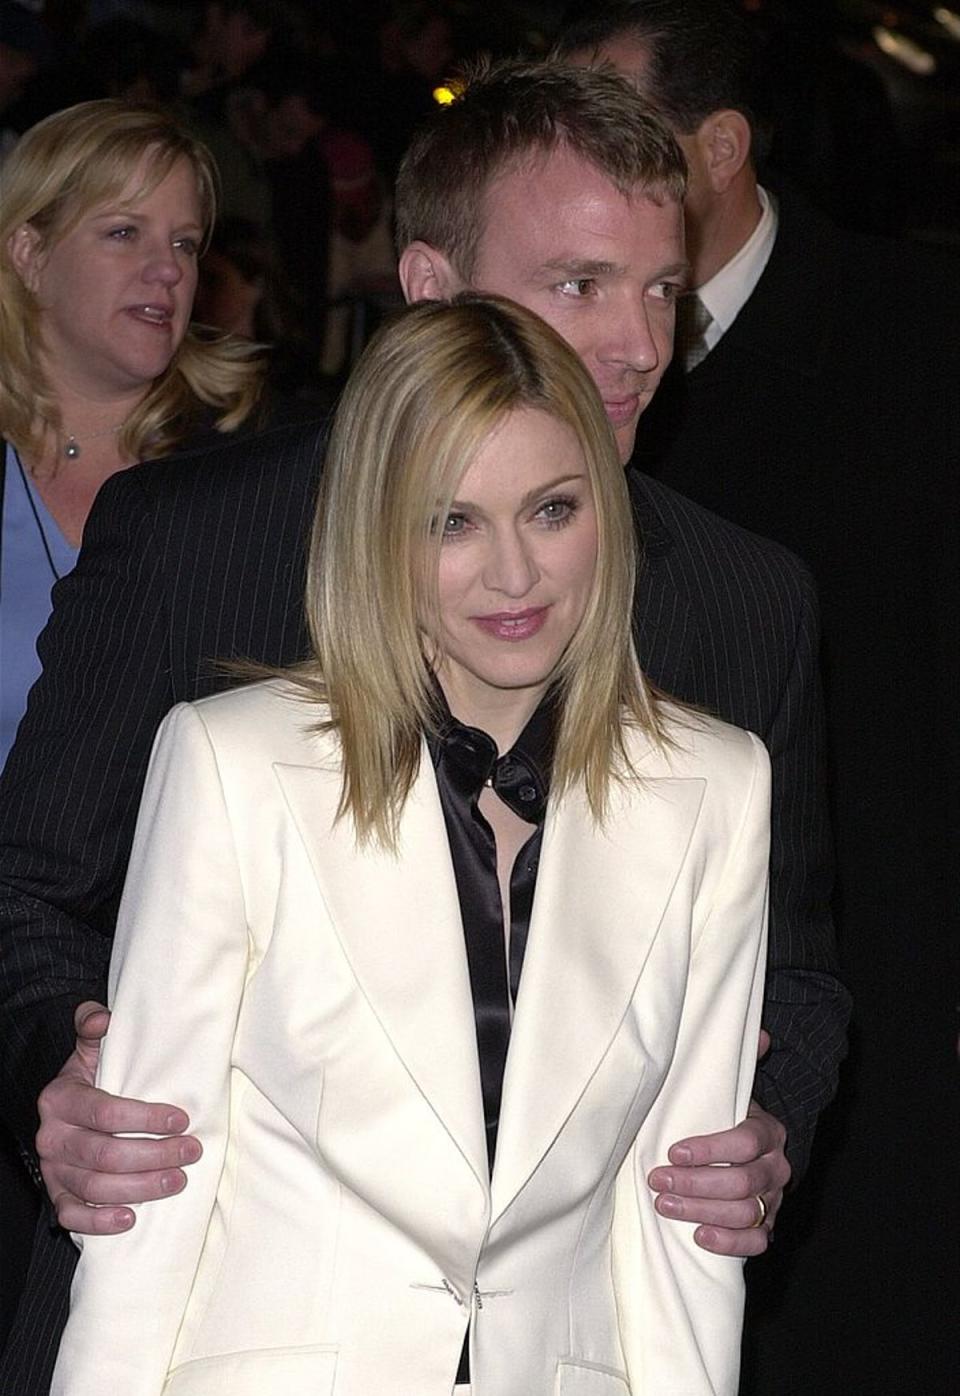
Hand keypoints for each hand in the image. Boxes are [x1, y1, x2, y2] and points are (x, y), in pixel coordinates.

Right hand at [36, 1001, 200, 1234]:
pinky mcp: (56, 1194)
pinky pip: (72, 1215)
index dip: (144, 1119)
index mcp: (60, 1098)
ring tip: (178, 1181)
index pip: (104, 1112)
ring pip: (94, 1186)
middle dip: (153, 1156)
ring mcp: (52, 1169)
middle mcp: (51, 1137)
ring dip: (139, 1187)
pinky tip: (130, 1218)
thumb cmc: (90, 1076)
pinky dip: (99, 1221)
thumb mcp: (90, 1048)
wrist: (65, 1106)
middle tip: (191, 1151)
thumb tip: (102, 1017)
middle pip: (103, 1154)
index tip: (182, 1119)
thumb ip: (93, 1027)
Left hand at [647, 1031, 789, 1256]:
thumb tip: (758, 1031)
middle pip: (742, 1182)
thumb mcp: (730, 1087)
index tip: (673, 1150)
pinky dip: (729, 1242)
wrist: (747, 1151)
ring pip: (746, 1212)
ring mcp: (774, 1199)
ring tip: (664, 1204)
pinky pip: (757, 1242)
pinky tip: (698, 1235)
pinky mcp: (767, 1226)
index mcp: (769, 1130)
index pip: (745, 1141)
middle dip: (696, 1183)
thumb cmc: (726, 1117)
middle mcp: (777, 1166)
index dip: (710, 1149)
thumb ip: (738, 1060)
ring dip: (702, 1211)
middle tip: (657, 1179)